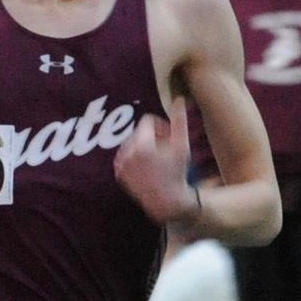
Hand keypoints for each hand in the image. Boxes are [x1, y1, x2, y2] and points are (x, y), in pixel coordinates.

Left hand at [114, 97, 198, 226]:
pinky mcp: (118, 174)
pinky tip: (148, 169)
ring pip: (132, 144)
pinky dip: (135, 159)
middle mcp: (127, 152)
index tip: (170, 137)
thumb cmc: (177, 173)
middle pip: (139, 132)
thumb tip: (179, 99)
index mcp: (141, 143)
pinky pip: (125, 157)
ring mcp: (120, 164)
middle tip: (166, 150)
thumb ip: (179, 121)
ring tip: (158, 160)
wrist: (166, 202)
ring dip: (144, 147)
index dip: (161, 126)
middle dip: (153, 137)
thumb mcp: (182, 146)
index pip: (148, 120)